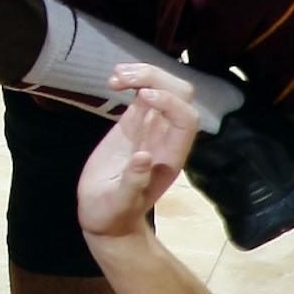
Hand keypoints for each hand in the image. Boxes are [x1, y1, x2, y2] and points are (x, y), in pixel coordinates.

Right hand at [77, 65, 200, 242]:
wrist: (107, 218)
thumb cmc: (113, 214)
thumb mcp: (119, 203)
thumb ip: (133, 182)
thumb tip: (143, 157)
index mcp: (169, 156)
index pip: (185, 118)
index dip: (169, 102)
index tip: (140, 97)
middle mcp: (166, 138)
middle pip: (180, 95)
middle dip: (156, 79)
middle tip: (121, 78)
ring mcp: (151, 129)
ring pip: (163, 89)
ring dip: (143, 75)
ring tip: (114, 76)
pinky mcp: (133, 125)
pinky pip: (143, 95)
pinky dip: (132, 81)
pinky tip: (113, 80)